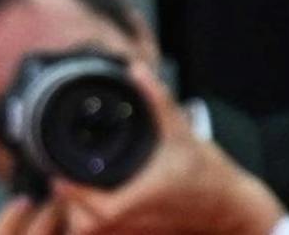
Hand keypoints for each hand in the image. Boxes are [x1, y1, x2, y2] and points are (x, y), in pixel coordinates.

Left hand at [0, 60, 286, 234]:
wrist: (229, 205)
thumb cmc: (208, 173)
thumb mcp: (181, 131)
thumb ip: (157, 100)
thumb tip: (138, 71)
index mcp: (135, 199)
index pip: (84, 204)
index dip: (69, 189)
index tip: (59, 173)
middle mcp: (131, 221)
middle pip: (80, 223)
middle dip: (69, 203)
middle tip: (65, 179)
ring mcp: (134, 232)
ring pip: (90, 233)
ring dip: (80, 214)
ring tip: (79, 191)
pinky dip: (96, 222)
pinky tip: (101, 203)